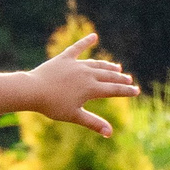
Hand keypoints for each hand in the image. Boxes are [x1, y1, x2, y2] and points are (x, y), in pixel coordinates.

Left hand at [24, 34, 138, 134]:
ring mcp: (76, 65)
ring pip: (96, 64)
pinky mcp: (64, 58)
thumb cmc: (53, 106)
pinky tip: (94, 36)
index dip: (126, 91)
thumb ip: (93, 123)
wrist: (33, 90)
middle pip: (108, 76)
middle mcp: (87, 74)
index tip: (136, 91)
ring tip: (116, 68)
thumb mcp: (74, 116)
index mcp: (91, 89)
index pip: (114, 90)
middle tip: (129, 80)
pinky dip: (86, 42)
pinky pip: (77, 48)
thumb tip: (110, 133)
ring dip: (108, 66)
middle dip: (120, 79)